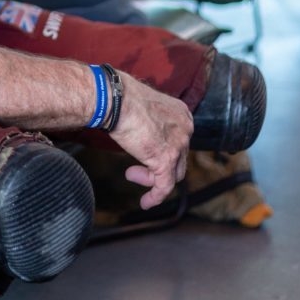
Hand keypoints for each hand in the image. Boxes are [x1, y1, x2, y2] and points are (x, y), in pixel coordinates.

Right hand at [108, 72, 192, 209]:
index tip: (145, 155)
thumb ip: (149, 120)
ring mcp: (178, 145)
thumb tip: (138, 128)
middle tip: (135, 168)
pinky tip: (145, 203)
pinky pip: (164, 186)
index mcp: (181, 114)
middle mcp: (185, 128)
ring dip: (151, 178)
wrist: (115, 98)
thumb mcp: (143, 106)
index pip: (178, 140)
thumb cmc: (120, 96)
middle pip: (178, 158)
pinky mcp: (165, 160)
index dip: (163, 150)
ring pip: (173, 173)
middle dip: (156, 165)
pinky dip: (155, 196)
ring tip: (131, 174)